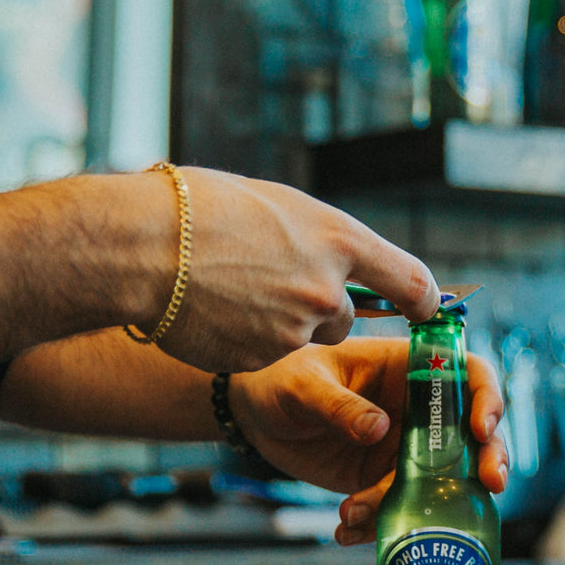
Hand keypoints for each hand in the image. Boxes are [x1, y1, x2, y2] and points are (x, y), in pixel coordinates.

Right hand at [151, 167, 439, 370]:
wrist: (137, 248)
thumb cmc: (197, 210)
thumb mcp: (275, 204)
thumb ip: (315, 236)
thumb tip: (334, 255)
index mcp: (339, 240)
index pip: (411, 281)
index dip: (423, 299)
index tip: (426, 307)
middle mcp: (328, 290)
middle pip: (347, 316)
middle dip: (320, 308)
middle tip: (271, 283)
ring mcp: (296, 331)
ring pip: (305, 338)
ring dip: (281, 324)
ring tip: (232, 292)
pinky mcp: (264, 361)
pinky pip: (267, 354)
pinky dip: (248, 340)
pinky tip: (215, 314)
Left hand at [230, 340, 507, 502]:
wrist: (254, 416)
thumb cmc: (280, 378)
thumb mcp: (304, 385)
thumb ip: (339, 404)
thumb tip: (379, 428)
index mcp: (410, 368)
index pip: (469, 374)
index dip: (487, 398)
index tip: (481, 429)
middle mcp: (420, 409)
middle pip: (476, 434)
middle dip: (488, 460)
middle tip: (488, 485)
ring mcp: (407, 449)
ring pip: (444, 481)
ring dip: (421, 507)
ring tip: (360, 514)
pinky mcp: (386, 481)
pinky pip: (402, 509)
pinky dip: (380, 526)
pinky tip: (347, 530)